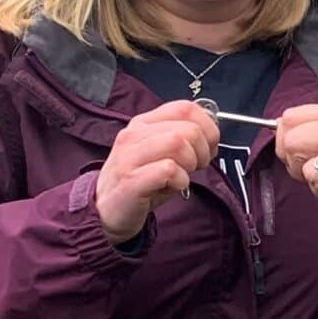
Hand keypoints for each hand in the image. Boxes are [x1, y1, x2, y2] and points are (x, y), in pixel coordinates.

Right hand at [96, 100, 218, 242]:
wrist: (106, 210)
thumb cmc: (140, 181)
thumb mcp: (161, 154)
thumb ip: (183, 140)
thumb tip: (211, 135)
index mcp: (144, 123)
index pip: (185, 108)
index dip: (208, 128)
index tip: (208, 147)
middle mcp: (135, 134)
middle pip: (187, 128)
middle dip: (203, 150)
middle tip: (197, 166)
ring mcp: (130, 156)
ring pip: (177, 143)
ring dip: (191, 163)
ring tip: (184, 175)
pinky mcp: (130, 180)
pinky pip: (169, 170)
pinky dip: (181, 180)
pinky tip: (174, 186)